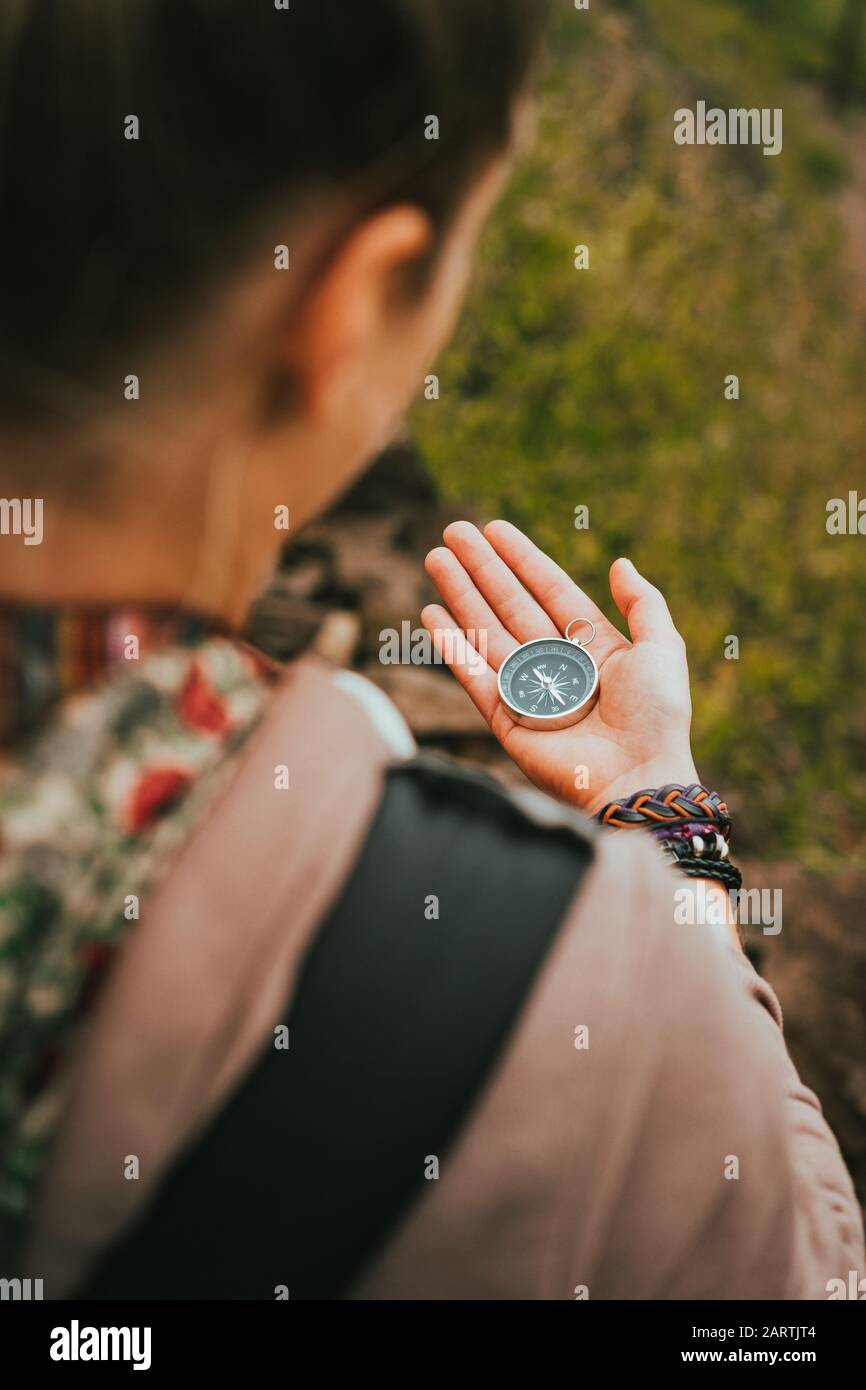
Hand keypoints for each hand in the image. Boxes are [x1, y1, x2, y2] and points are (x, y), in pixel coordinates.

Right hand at [421, 520, 697, 814]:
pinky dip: (452, 645)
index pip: (550, 591)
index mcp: (594, 647)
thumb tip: (620, 562)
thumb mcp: (662, 648)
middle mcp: (557, 665)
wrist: (636, 778)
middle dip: (481, 568)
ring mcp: (529, 691)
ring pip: (487, 631)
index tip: (494, 528)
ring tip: (436, 558)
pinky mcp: (506, 720)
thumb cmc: (656, 717)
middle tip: (452, 531)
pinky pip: (474, 675)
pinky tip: (432, 614)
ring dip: (460, 594)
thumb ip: (644, 603)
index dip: (523, 559)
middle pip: (510, 605)